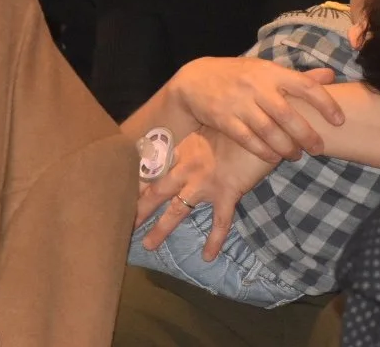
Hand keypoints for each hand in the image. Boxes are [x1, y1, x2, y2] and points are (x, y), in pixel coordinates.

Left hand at [136, 128, 271, 256]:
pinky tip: (208, 257)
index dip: (137, 182)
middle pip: (157, 191)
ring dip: (162, 228)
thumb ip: (197, 140)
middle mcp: (188, 167)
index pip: (154, 169)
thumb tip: (187, 148)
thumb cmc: (236, 123)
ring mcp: (206, 181)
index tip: (119, 192)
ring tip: (148, 245)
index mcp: (183, 150)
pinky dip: (214, 240)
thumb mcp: (211, 127)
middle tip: (123, 224)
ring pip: (178, 210)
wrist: (261, 123)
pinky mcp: (228, 192)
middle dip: (139, 209)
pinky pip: (220, 222)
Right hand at [168, 56, 342, 162]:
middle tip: (318, 148)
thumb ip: (296, 76)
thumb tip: (331, 75)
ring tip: (295, 155)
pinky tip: (273, 158)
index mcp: (270, 71)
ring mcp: (238, 103)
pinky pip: (248, 140)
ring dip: (286, 147)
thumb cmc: (238, 75)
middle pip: (287, 114)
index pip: (305, 85)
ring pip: (268, 131)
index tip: (339, 120)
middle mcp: (256, 86)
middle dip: (306, 134)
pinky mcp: (224, 119)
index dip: (325, 104)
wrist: (195, 79)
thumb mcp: (265, 69)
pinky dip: (263, 152)